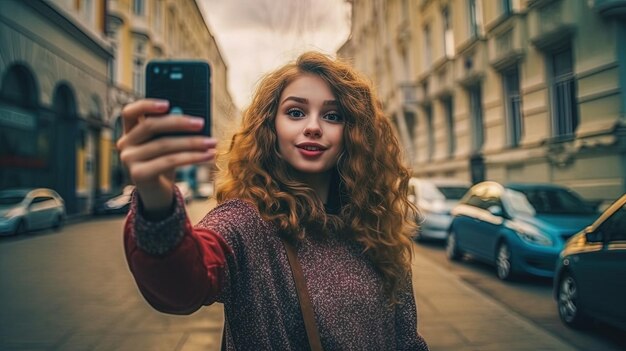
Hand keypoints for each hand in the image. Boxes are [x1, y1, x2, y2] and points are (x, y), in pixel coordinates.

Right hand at [116, 99, 216, 215]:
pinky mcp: (139, 174)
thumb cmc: (164, 164)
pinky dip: (192, 157)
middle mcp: (125, 144)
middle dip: (179, 123)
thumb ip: (173, 131)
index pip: (130, 112)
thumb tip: (193, 119)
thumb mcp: (167, 145)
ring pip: (164, 145)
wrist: (158, 194)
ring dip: (192, 143)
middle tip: (201, 123)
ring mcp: (129, 160)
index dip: (146, 105)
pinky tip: (208, 156)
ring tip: (212, 143)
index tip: (168, 104)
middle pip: (150, 125)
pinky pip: (169, 161)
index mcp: (130, 132)